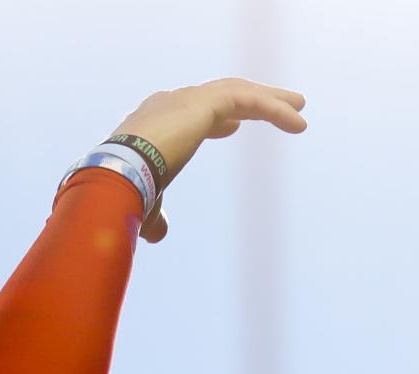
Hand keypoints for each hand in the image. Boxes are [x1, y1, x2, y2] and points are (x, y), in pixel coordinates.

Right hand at [112, 78, 306, 242]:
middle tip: (282, 106)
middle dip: (252, 101)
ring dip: (271, 100)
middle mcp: (172, 103)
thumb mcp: (146, 204)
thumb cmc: (125, 191)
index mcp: (156, 122)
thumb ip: (156, 215)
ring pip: (238, 93)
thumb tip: (158, 235)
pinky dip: (275, 110)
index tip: (233, 125)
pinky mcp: (204, 103)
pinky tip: (298, 123)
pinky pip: (248, 101)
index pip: (192, 114)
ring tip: (300, 107)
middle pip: (222, 97)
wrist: (117, 174)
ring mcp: (188, 99)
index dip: (216, 119)